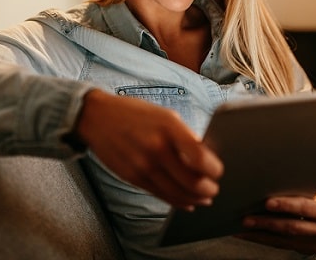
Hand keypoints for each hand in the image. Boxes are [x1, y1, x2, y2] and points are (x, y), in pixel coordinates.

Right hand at [75, 88, 223, 209]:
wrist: (96, 117)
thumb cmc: (134, 114)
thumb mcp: (164, 115)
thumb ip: (184, 136)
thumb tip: (206, 157)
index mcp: (168, 127)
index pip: (200, 157)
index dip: (214, 170)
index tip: (218, 171)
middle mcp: (156, 148)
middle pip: (193, 182)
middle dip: (209, 189)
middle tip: (214, 188)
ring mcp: (143, 166)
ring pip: (178, 194)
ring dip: (196, 198)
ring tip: (205, 197)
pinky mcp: (133, 178)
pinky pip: (161, 196)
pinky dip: (178, 201)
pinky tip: (187, 201)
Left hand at [234, 192, 315, 253]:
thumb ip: (301, 195)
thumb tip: (272, 185)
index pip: (304, 207)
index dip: (286, 205)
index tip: (267, 202)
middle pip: (290, 227)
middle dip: (266, 223)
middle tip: (245, 219)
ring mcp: (315, 244)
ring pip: (283, 240)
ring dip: (260, 235)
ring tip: (241, 229)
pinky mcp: (306, 251)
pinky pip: (282, 245)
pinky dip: (265, 240)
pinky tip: (251, 235)